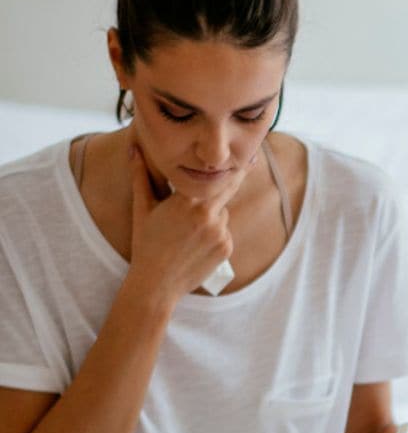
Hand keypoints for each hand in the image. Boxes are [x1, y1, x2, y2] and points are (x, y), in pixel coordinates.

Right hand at [127, 134, 240, 299]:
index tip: (247, 154)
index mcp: (188, 201)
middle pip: (227, 189)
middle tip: (249, 164)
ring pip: (223, 213)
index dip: (229, 166)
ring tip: (190, 229)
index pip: (215, 176)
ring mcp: (220, 232)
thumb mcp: (142, 208)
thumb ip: (140, 176)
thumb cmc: (146, 244)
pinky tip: (197, 243)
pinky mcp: (227, 247)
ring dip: (213, 214)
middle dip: (231, 181)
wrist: (157, 283)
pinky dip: (216, 233)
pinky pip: (226, 232)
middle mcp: (208, 215)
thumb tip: (134, 149)